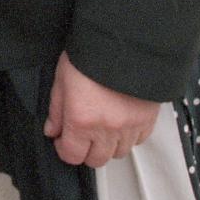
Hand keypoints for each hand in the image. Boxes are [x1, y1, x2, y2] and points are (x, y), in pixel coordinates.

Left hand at [44, 52, 159, 166]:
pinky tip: (120, 120)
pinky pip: (137, 141)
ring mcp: (129, 127)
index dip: (64, 150)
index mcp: (81, 120)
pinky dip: (128, 136)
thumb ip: (56, 109)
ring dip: (108, 145)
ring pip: (118, 153)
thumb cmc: (89, 55)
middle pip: (96, 160)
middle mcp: (106, 129)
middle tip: (82, 133)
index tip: (63, 140)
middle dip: (86, 150)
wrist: (124, 40)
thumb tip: (52, 131)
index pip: (72, 155)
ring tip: (102, 125)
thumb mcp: (62, 78)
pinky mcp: (148, 120)